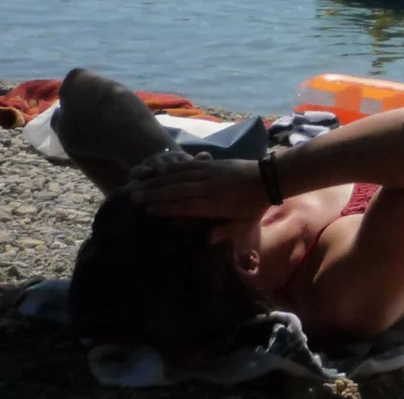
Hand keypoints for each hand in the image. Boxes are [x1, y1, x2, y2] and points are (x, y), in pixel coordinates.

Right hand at [129, 152, 270, 218]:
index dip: (165, 207)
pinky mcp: (212, 164)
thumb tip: (206, 240)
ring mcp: (210, 173)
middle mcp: (210, 187)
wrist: (270, 178)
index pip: (186, 206)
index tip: (147, 210)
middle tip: (134, 196)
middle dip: (154, 193)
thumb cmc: (255, 206)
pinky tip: (160, 169)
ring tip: (141, 184)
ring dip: (159, 180)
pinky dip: (173, 168)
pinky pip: (189, 165)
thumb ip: (225, 231)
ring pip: (180, 176)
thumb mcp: (244, 224)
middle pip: (177, 190)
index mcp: (216, 204)